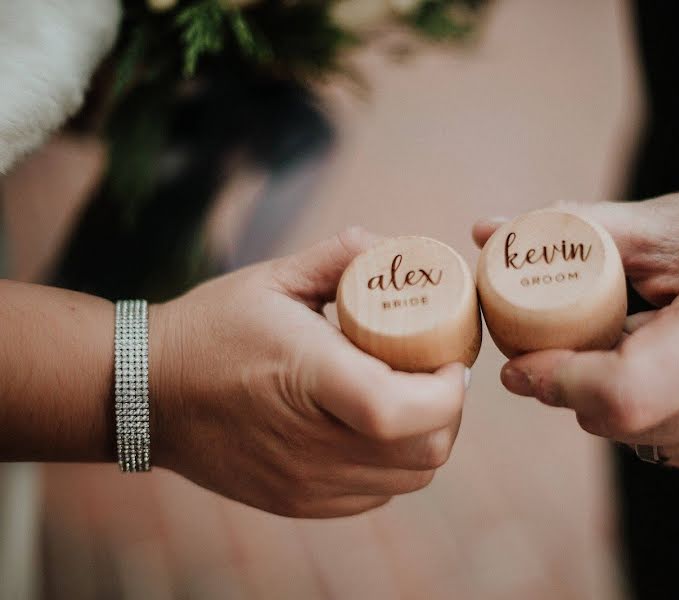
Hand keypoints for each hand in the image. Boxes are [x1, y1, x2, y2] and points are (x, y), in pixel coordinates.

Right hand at [150, 227, 467, 516]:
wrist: (146, 392)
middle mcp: (308, 443)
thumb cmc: (211, 329)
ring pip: (408, 479)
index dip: (446, 391)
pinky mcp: (299, 502)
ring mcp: (304, 482)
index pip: (399, 410)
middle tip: (437, 375)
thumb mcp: (272, 277)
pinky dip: (394, 464)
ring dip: (426, 439)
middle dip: (448, 413)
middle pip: (423, 452)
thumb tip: (393, 247)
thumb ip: (339, 256)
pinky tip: (376, 430)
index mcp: (306, 377)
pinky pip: (377, 494)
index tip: (450, 359)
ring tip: (411, 400)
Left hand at [474, 191, 678, 482]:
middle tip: (563, 341)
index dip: (557, 379)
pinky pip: (660, 446)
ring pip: (631, 437)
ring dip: (607, 399)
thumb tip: (485, 232)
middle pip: (615, 418)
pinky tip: (663, 370)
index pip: (621, 391)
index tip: (519, 361)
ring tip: (630, 343)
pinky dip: (643, 412)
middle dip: (572, 384)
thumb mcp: (665, 225)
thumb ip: (575, 230)